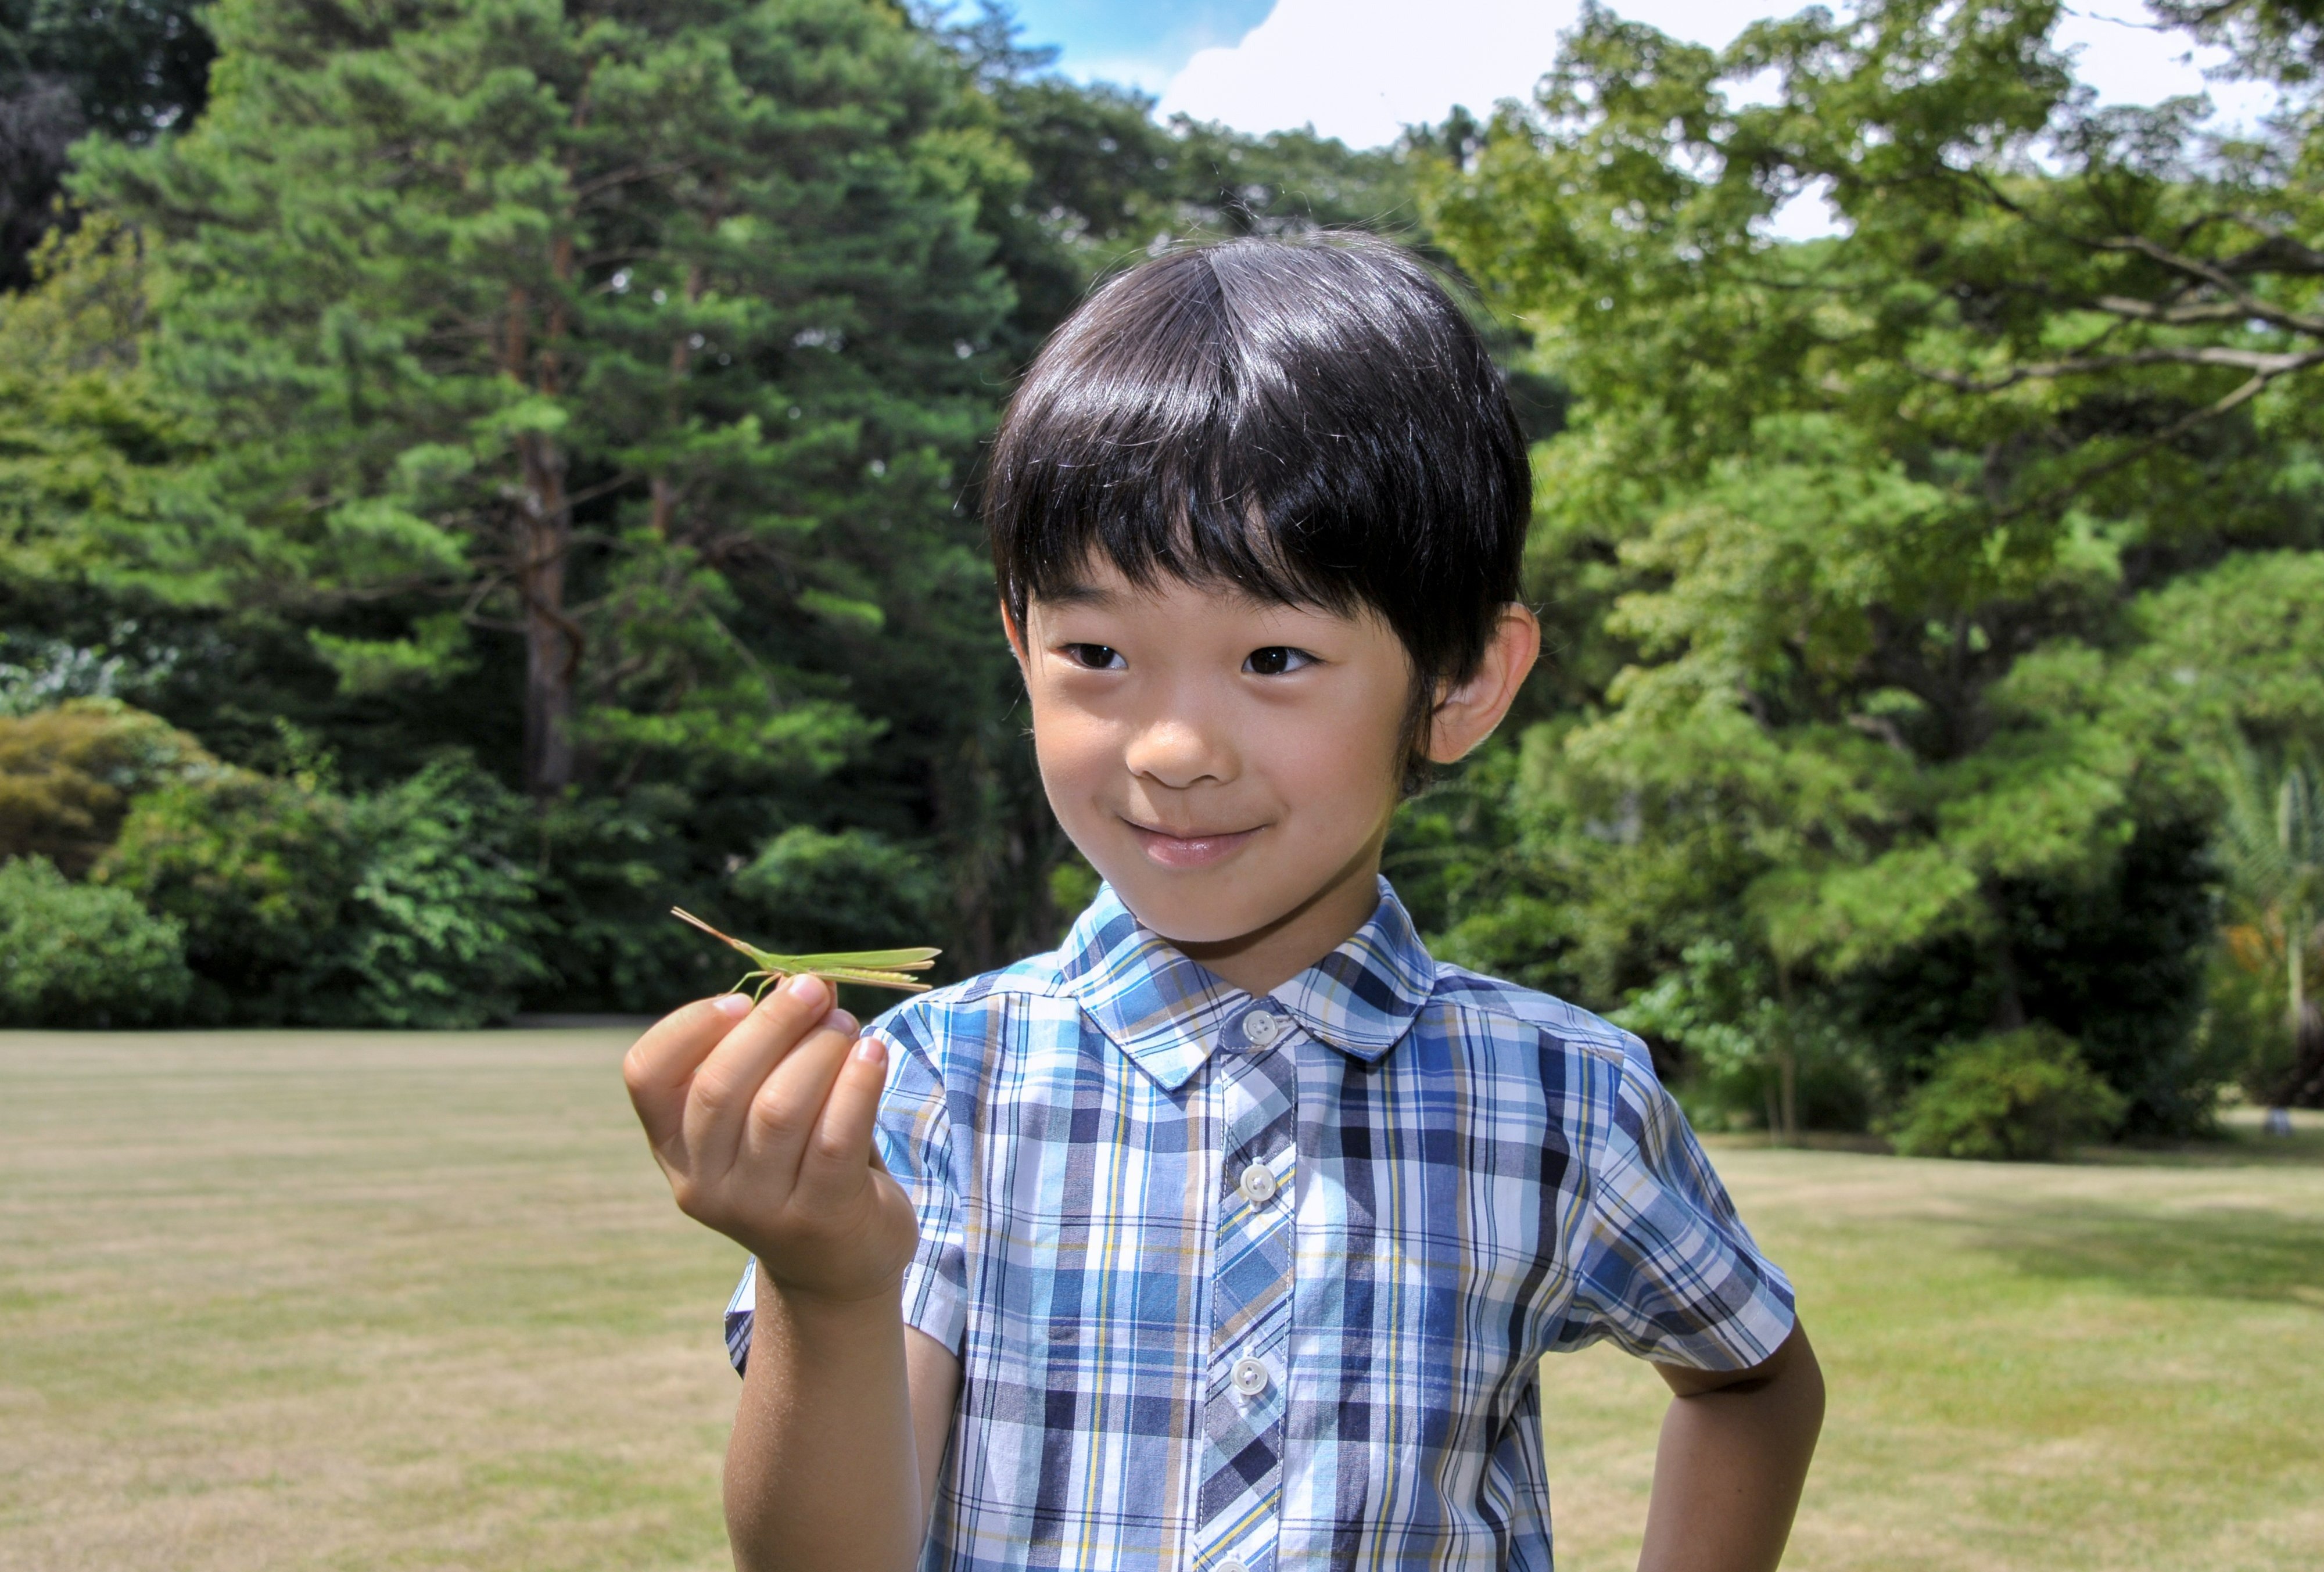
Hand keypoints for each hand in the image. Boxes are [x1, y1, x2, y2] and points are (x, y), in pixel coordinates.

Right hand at [623, 974, 918, 1304]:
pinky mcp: (815, 1219)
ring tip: (848, 1026)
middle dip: (773, 1025)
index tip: (740, 997)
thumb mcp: (768, 1107)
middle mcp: (701, 1181)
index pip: (646, 1075)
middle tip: (814, 991)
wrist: (837, 1262)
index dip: (688, 1026)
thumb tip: (810, 982)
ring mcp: (755, 1208)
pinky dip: (857, 1085)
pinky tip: (875, 1054)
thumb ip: (776, 1051)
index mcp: (673, 1144)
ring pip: (778, 1110)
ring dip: (819, 1051)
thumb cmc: (800, 1160)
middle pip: (720, 1087)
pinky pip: (833, 1139)